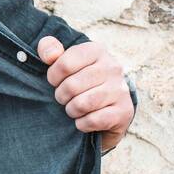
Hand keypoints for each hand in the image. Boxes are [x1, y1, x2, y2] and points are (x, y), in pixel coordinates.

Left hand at [38, 36, 134, 152]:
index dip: (53, 77)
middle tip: (65, 97)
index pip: (64, 64)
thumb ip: (49, 50)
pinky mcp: (124, 111)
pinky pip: (93, 120)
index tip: (56, 81)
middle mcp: (112, 67)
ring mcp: (121, 89)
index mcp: (96, 51)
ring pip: (81, 104)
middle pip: (71, 86)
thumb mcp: (64, 61)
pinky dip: (82, 123)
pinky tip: (85, 118)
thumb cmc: (79, 80)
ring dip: (71, 110)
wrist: (108, 105)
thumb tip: (49, 54)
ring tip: (74, 107)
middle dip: (61, 96)